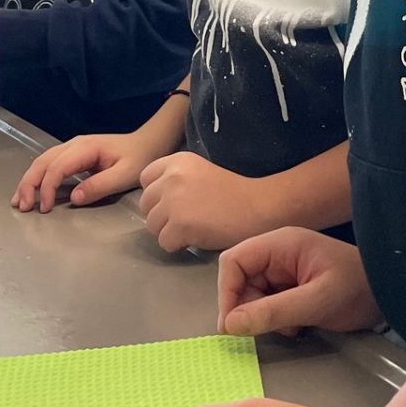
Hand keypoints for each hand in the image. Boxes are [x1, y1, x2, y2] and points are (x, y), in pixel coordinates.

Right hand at [12, 133, 148, 212]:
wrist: (146, 144)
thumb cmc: (137, 158)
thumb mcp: (124, 175)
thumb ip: (99, 186)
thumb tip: (74, 198)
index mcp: (85, 148)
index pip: (57, 167)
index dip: (48, 188)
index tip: (46, 209)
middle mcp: (73, 145)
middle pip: (42, 162)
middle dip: (29, 184)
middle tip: (22, 206)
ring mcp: (71, 148)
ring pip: (42, 162)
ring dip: (29, 181)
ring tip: (19, 202)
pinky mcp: (72, 155)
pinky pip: (49, 165)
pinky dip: (37, 178)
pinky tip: (31, 192)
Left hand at [137, 152, 272, 253]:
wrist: (259, 206)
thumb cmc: (235, 192)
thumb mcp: (201, 172)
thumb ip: (177, 180)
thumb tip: (156, 201)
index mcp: (177, 161)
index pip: (146, 178)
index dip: (157, 194)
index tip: (174, 202)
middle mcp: (171, 177)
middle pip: (146, 204)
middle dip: (161, 216)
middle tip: (185, 220)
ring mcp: (173, 201)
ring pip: (152, 226)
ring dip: (169, 232)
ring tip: (193, 229)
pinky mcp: (179, 225)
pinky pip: (164, 243)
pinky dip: (178, 246)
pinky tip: (197, 238)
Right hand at [217, 227, 380, 337]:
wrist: (391, 293)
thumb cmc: (358, 288)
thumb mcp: (317, 301)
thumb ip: (274, 311)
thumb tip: (230, 324)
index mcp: (281, 244)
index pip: (234, 261)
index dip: (226, 292)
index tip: (232, 325)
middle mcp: (277, 254)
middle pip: (240, 280)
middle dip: (248, 308)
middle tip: (268, 329)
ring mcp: (284, 270)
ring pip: (252, 296)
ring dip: (264, 317)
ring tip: (293, 326)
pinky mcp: (291, 288)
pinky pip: (267, 305)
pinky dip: (276, 320)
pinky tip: (299, 325)